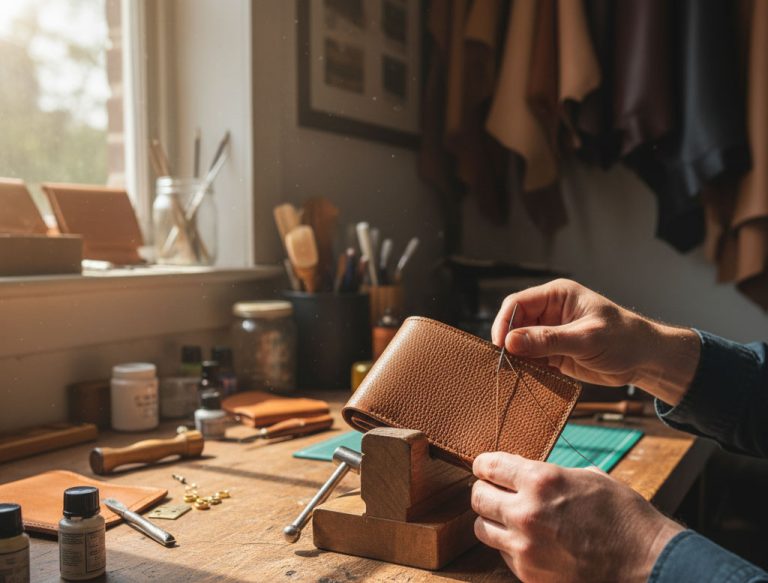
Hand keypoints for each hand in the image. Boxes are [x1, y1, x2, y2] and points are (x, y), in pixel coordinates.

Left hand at [472, 452, 683, 582]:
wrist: (647, 562)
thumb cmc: (622, 515)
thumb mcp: (587, 477)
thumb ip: (549, 473)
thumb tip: (523, 470)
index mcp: (541, 480)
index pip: (488, 466)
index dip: (484, 465)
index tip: (485, 467)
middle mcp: (526, 512)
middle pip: (477, 497)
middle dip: (485, 491)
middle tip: (495, 492)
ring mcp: (525, 546)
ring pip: (482, 528)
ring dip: (492, 520)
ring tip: (508, 518)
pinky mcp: (528, 574)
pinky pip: (501, 554)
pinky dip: (509, 546)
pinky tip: (529, 541)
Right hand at [492, 279, 699, 404]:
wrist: (645, 360)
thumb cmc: (623, 339)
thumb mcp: (586, 338)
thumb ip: (548, 340)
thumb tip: (510, 342)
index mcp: (556, 296)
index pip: (517, 303)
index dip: (504, 323)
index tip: (500, 346)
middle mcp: (549, 312)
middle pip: (514, 324)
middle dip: (508, 344)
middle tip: (505, 365)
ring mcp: (550, 333)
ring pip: (519, 344)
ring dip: (517, 359)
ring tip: (516, 374)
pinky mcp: (553, 352)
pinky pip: (531, 359)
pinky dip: (527, 369)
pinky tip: (528, 379)